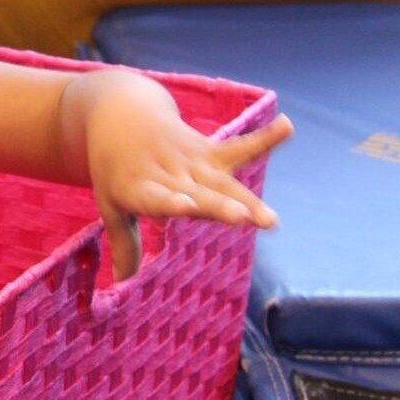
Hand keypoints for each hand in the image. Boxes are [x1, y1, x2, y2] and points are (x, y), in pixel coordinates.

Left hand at [92, 110, 293, 281]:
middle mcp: (169, 174)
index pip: (156, 197)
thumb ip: (124, 241)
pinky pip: (239, 147)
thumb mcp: (111, 204)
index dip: (171, 201)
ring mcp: (191, 163)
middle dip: (220, 207)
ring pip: (223, 183)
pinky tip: (288, 126)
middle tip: (241, 218)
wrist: (120, 117)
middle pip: (199, 194)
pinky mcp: (209, 151)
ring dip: (248, 200)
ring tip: (270, 221)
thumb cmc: (116, 171)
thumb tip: (123, 283)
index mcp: (139, 187)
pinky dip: (264, 139)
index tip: (184, 205)